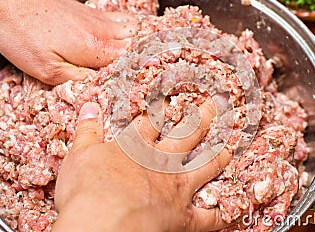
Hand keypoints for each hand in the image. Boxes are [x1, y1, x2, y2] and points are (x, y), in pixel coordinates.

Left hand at [0, 0, 137, 84]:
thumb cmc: (21, 32)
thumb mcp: (46, 70)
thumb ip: (77, 81)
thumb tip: (98, 88)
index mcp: (97, 48)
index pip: (133, 66)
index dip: (138, 78)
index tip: (140, 88)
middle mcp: (104, 31)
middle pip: (139, 47)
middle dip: (146, 61)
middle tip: (147, 75)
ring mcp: (99, 19)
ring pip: (135, 31)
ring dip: (141, 44)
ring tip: (142, 58)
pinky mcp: (91, 12)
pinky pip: (123, 18)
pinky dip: (132, 28)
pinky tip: (129, 34)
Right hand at [53, 100, 231, 231]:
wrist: (105, 223)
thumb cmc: (88, 190)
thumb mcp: (79, 155)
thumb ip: (87, 130)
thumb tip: (89, 107)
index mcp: (137, 146)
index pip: (153, 120)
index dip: (163, 106)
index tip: (174, 95)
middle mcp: (162, 162)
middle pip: (187, 134)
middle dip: (202, 118)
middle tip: (216, 105)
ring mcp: (177, 188)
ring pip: (205, 166)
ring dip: (218, 155)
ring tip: (229, 145)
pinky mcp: (184, 216)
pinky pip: (210, 216)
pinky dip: (224, 212)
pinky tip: (235, 208)